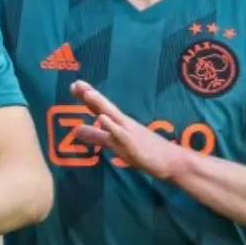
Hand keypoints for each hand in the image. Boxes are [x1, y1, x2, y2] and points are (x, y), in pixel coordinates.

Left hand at [70, 80, 185, 178]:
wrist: (171, 161)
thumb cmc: (144, 151)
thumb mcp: (115, 143)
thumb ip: (97, 135)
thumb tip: (76, 130)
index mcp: (119, 123)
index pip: (100, 107)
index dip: (86, 97)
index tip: (74, 85)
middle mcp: (123, 123)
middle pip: (104, 106)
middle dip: (90, 95)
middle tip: (75, 83)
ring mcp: (128, 132)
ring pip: (112, 115)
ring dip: (100, 104)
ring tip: (87, 93)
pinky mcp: (133, 143)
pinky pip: (120, 134)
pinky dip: (111, 126)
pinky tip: (102, 118)